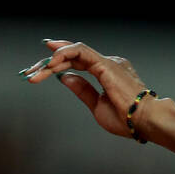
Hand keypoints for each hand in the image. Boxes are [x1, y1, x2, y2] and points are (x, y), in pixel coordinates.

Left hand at [21, 38, 153, 138]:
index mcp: (107, 73)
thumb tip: (65, 78)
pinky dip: (64, 55)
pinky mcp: (105, 63)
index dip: (58, 62)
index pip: (78, 62)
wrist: (145, 121)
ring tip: (36, 71)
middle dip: (48, 62)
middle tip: (30, 71)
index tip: (40, 68)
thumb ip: (82, 90)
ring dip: (52, 60)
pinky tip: (50, 64)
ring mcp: (107, 61)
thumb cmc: (127, 119)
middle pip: (72, 56)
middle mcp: (107, 63)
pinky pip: (80, 52)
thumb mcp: (97, 106)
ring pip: (74, 52)